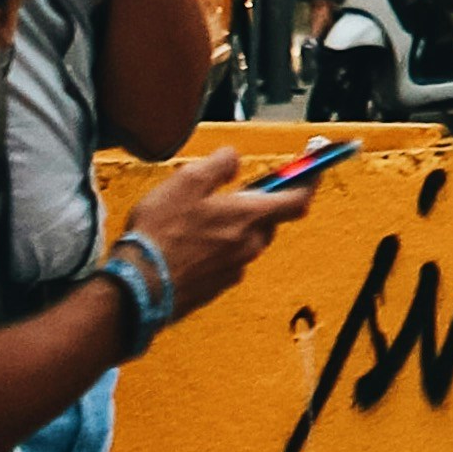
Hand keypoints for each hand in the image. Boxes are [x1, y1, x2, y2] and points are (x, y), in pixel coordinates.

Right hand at [124, 151, 327, 323]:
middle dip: (260, 204)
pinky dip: (217, 249)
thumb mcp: (188, 180)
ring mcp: (231, 272)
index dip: (311, 179)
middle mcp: (247, 247)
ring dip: (234, 228)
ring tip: (199, 218)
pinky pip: (226, 261)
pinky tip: (188, 244)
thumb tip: (234, 161)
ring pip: (246, 242)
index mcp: (248, 217)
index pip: (298, 198)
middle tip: (234, 192)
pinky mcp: (213, 289)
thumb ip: (220, 164)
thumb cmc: (161, 234)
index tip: (317, 164)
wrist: (135, 289)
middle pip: (270, 221)